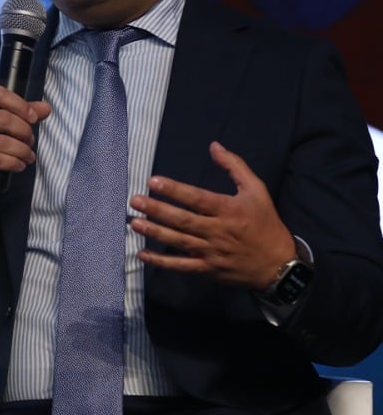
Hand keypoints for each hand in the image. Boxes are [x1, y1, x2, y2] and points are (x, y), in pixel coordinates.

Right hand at [0, 87, 49, 205]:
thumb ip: (18, 114)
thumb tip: (44, 108)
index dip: (20, 105)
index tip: (33, 117)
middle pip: (4, 118)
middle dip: (24, 131)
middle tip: (30, 141)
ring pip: (3, 142)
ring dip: (22, 151)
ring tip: (27, 155)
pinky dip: (14, 163)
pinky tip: (18, 165)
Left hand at [130, 141, 295, 290]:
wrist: (279, 265)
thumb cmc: (266, 223)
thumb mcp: (257, 190)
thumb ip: (235, 166)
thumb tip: (214, 146)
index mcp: (229, 210)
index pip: (197, 198)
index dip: (175, 190)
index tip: (153, 182)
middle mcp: (218, 231)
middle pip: (183, 220)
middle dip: (157, 210)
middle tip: (135, 200)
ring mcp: (212, 252)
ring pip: (179, 242)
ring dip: (155, 232)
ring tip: (134, 223)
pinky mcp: (208, 269)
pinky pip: (182, 266)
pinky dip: (162, 262)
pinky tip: (142, 254)